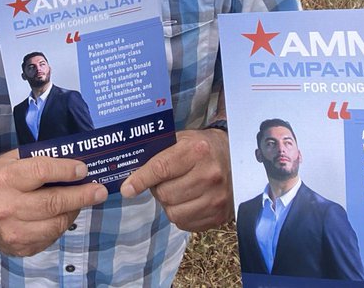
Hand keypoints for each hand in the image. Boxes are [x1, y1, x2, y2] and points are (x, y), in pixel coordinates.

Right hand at [0, 151, 107, 256]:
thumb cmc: (0, 177)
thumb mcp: (14, 159)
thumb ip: (42, 160)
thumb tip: (77, 165)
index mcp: (3, 179)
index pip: (41, 172)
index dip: (65, 170)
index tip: (83, 170)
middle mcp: (5, 207)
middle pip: (52, 203)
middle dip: (81, 196)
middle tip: (99, 191)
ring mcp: (11, 232)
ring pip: (55, 224)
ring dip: (74, 211)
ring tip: (82, 201)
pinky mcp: (18, 248)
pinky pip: (50, 238)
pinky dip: (60, 225)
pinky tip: (63, 214)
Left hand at [118, 128, 232, 230]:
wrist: (236, 158)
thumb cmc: (203, 147)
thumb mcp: (182, 139)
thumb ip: (159, 153)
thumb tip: (131, 172)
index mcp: (197, 151)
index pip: (161, 168)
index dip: (140, 179)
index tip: (127, 189)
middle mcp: (209, 175)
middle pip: (165, 194)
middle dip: (158, 189)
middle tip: (164, 181)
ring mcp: (216, 198)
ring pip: (173, 212)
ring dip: (168, 204)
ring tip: (176, 190)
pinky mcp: (219, 215)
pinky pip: (186, 223)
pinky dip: (180, 214)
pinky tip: (186, 201)